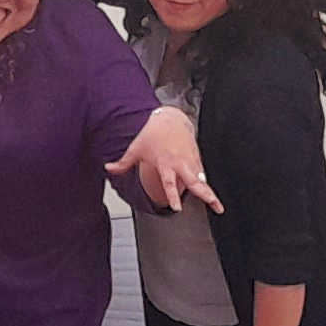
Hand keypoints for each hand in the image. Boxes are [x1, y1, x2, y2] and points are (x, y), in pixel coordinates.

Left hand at [107, 108, 225, 213]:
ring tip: (217, 205)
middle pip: (194, 181)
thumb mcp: (136, 149)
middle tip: (212, 203)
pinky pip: (201, 173)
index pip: (170, 182)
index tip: (177, 207)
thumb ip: (123, 163)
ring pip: (202, 179)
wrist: (169, 118)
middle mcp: (180, 163)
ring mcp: (190, 160)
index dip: (173, 196)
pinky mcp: (196, 158)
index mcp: (165, 163)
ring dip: (209, 191)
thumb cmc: (152, 133)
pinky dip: (206, 183)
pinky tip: (210, 194)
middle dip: (204, 193)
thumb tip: (108, 168)